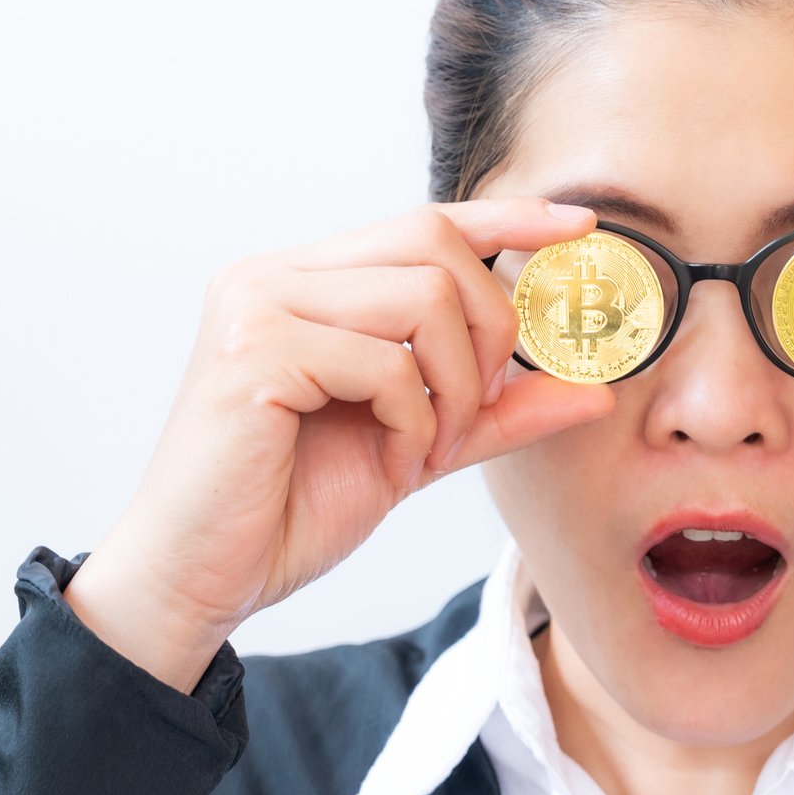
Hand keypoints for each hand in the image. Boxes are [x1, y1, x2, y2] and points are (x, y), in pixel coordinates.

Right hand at [65, 197, 615, 689]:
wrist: (201, 577)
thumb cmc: (287, 510)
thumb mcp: (417, 447)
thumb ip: (495, 412)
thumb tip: (592, 389)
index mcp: (307, 282)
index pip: (425, 221)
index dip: (509, 217)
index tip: (580, 225)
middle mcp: (275, 274)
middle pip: (434, 243)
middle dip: (487, 330)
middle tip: (473, 410)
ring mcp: (258, 304)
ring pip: (420, 298)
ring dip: (452, 386)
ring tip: (425, 448)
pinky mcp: (252, 351)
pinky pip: (384, 362)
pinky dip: (412, 420)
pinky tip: (392, 464)